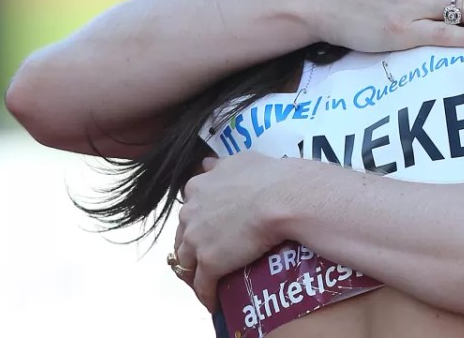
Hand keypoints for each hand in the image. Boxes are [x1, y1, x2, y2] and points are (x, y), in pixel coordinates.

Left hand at [173, 155, 295, 310]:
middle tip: (208, 255)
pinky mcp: (209, 262)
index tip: (209, 228)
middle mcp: (190, 213)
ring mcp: (197, 239)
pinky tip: (214, 302)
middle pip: (182, 237)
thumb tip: (209, 164)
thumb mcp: (240, 161)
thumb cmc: (267, 176)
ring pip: (186, 263)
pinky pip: (202, 285)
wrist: (282, 197)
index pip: (190, 210)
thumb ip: (220, 165)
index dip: (198, 221)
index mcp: (198, 188)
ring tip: (208, 281)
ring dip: (195, 273)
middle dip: (191, 247)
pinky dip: (207, 295)